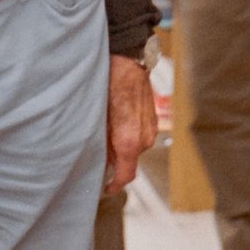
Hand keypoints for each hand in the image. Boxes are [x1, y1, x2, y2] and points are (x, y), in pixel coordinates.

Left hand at [104, 54, 156, 193]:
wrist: (128, 62)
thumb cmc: (109, 86)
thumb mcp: (97, 118)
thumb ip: (99, 142)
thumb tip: (97, 157)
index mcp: (130, 142)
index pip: (125, 176)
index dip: (114, 186)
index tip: (105, 188)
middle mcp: (144, 139)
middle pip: (128, 161)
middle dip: (114, 160)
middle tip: (97, 152)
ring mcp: (151, 129)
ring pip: (133, 148)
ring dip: (121, 146)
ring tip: (105, 134)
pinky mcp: (153, 120)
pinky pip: (140, 135)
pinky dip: (128, 134)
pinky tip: (116, 122)